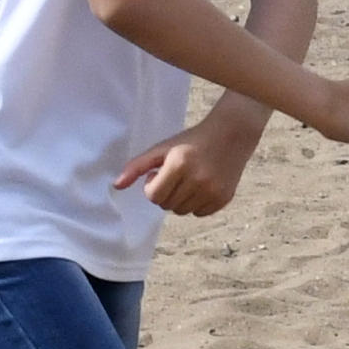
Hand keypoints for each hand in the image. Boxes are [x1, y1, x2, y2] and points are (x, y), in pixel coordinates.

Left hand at [120, 113, 258, 218]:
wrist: (232, 135)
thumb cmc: (192, 141)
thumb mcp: (162, 148)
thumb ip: (137, 166)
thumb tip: (116, 186)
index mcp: (179, 164)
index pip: (154, 196)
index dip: (152, 187)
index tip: (159, 174)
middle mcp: (197, 180)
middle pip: (167, 205)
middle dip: (166, 193)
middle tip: (175, 177)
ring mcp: (212, 191)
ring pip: (182, 211)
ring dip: (180, 200)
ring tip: (188, 182)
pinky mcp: (224, 199)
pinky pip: (200, 213)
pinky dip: (196, 204)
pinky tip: (202, 187)